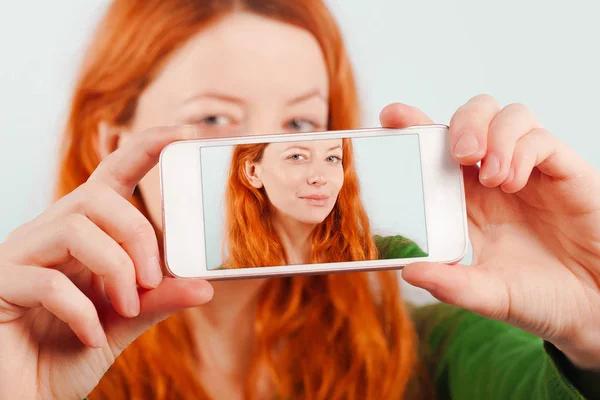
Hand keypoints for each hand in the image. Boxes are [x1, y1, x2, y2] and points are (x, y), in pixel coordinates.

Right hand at [0, 126, 213, 399]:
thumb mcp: (123, 324)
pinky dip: (82, 312)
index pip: (111, 178)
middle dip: (139, 235)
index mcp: (82, 235)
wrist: (21, 398)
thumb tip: (203, 285)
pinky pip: (47, 281)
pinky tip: (93, 337)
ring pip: (76, 227)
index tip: (178, 135)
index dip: (142, 150)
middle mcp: (47, 235)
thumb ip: (157, 301)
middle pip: (98, 197)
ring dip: (116, 269)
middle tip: (153, 280)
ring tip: (126, 307)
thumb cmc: (66, 357)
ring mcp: (18, 257)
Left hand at [380, 95, 599, 370]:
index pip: (435, 149)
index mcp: (465, 199)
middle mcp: (492, 178)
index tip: (391, 117)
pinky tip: (514, 183)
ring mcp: (528, 171)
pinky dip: (522, 151)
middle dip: (460, 123)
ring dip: (494, 136)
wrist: (592, 309)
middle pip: (472, 117)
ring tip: (494, 178)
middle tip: (459, 155)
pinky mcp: (563, 171)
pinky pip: (540, 139)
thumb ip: (452, 285)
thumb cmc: (538, 297)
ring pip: (507, 116)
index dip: (415, 125)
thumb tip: (408, 271)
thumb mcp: (488, 295)